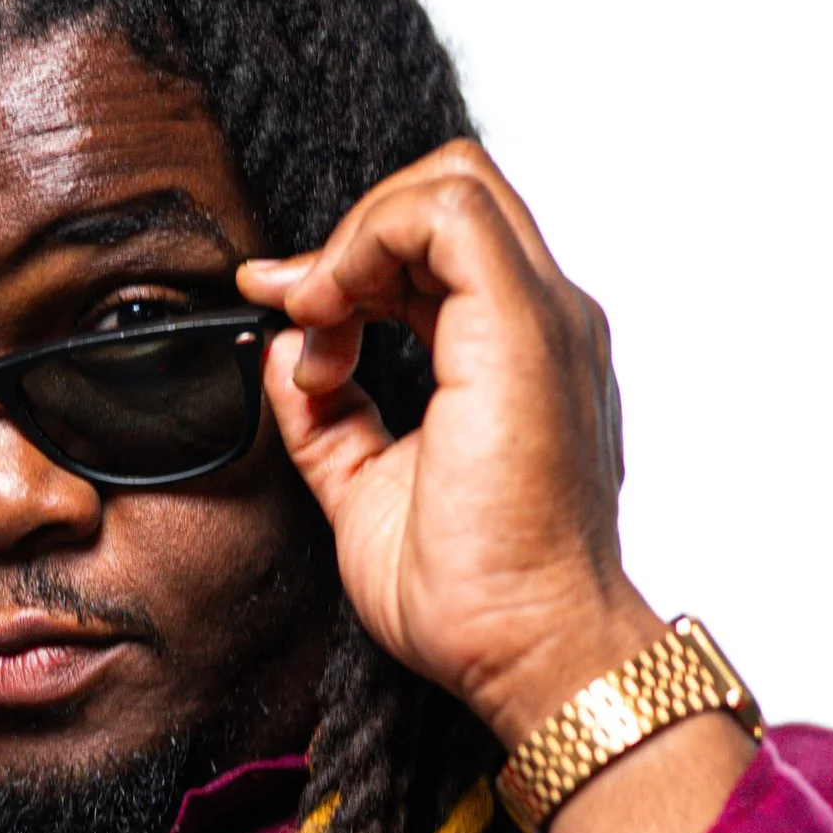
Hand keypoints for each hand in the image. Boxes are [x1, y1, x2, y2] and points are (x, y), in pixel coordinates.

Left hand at [241, 146, 751, 832]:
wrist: (526, 649)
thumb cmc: (474, 599)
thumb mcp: (364, 490)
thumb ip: (328, 417)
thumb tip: (289, 354)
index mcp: (518, 359)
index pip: (443, 248)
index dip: (354, 258)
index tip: (288, 310)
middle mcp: (544, 325)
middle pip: (451, 192)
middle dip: (356, 233)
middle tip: (300, 307)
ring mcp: (542, 320)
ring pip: (451, 183)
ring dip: (358, 236)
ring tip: (319, 320)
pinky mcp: (521, 328)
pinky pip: (445, 214)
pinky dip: (368, 242)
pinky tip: (331, 315)